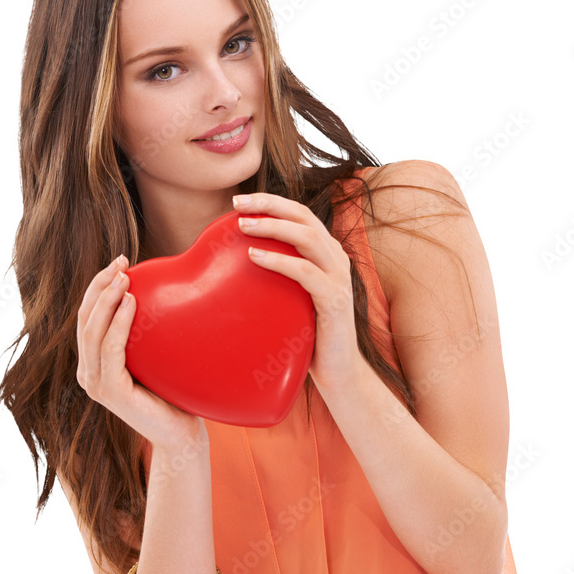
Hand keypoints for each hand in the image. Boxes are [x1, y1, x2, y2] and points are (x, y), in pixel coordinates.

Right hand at [76, 255, 206, 451]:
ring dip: (106, 300)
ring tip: (123, 278)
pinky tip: (131, 302)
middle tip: (120, 262)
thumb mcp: (154, 357)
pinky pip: (110, 350)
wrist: (181, 435)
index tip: (121, 262)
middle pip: (84, 319)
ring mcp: (95, 384)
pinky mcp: (110, 392)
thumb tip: (159, 290)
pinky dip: (118, 324)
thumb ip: (146, 332)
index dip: (98, 286)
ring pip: (92, 332)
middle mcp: (87, 373)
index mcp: (93, 363)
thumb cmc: (172, 395)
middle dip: (99, 285)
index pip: (87, 316)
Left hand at [234, 193, 362, 389]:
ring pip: (307, 238)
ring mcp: (339, 278)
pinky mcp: (335, 300)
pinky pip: (306, 273)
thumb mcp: (290, 297)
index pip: (300, 214)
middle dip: (269, 205)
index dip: (272, 202)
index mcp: (326, 253)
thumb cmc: (309, 334)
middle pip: (304, 217)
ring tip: (244, 225)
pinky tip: (254, 257)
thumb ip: (277, 276)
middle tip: (237, 204)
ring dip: (273, 227)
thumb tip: (234, 263)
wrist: (338, 372)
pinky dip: (280, 261)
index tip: (240, 201)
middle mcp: (336, 259)